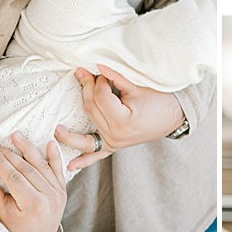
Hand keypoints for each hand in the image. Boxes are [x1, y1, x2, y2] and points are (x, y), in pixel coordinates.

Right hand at [0, 133, 66, 231]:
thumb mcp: (1, 214)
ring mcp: (58, 194)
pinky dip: (54, 156)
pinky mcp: (62, 192)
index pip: (14, 177)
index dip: (0, 162)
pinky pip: (58, 170)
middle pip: (27, 169)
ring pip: (41, 166)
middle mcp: (50, 198)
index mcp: (34, 205)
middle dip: (10, 155)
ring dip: (28, 149)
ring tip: (16, 136)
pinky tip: (50, 143)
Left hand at [55, 64, 185, 171]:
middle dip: (86, 90)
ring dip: (71, 134)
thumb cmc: (161, 100)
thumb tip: (97, 66)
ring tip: (56, 130)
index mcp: (122, 120)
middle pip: (91, 111)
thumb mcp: (139, 87)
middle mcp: (116, 135)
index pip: (100, 97)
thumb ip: (116, 77)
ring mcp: (114, 143)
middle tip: (83, 74)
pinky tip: (70, 166)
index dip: (98, 81)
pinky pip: (97, 155)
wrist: (175, 116)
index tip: (100, 70)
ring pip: (88, 132)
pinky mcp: (115, 146)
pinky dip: (84, 161)